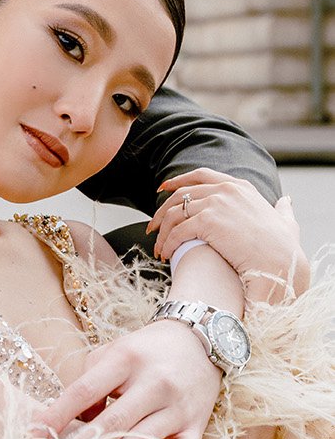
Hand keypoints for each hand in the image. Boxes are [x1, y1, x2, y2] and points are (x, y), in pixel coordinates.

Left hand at [42, 320, 221, 438]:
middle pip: (112, 424)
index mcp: (126, 359)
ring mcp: (179, 407)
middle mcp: (155, 383)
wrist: (200, 339)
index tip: (33, 435)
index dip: (56, 415)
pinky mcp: (198, 426)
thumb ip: (88, 383)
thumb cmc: (144, 350)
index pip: (85, 391)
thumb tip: (67, 423)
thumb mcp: (112, 352)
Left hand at [148, 169, 309, 301]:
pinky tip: (167, 255)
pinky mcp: (208, 221)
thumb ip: (282, 209)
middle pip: (181, 194)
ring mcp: (216, 203)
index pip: (201, 175)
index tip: (163, 190)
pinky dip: (168, 243)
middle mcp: (226, 189)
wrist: (280, 263)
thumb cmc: (284, 249)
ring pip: (175, 213)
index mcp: (240, 186)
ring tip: (158, 248)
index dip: (178, 181)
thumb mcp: (284, 221)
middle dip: (162, 211)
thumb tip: (286, 201)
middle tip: (152, 227)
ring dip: (161, 232)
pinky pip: (177, 231)